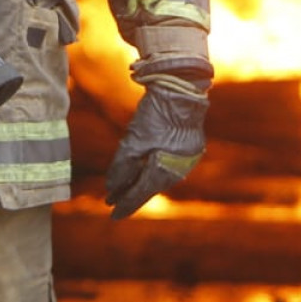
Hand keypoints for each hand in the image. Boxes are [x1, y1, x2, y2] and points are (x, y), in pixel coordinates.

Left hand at [104, 57, 210, 219]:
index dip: (125, 204)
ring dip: (142, 181)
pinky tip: (144, 168)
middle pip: (151, 186)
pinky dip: (153, 168)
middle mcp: (179, 169)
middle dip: (132, 193)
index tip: (112, 214)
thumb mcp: (133, 141)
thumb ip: (121, 167)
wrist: (182, 87)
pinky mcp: (189, 147)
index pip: (141, 193)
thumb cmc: (156, 114)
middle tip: (113, 200)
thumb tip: (111, 188)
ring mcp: (187, 158)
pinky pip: (168, 164)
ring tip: (125, 186)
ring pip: (160, 175)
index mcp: (166, 170)